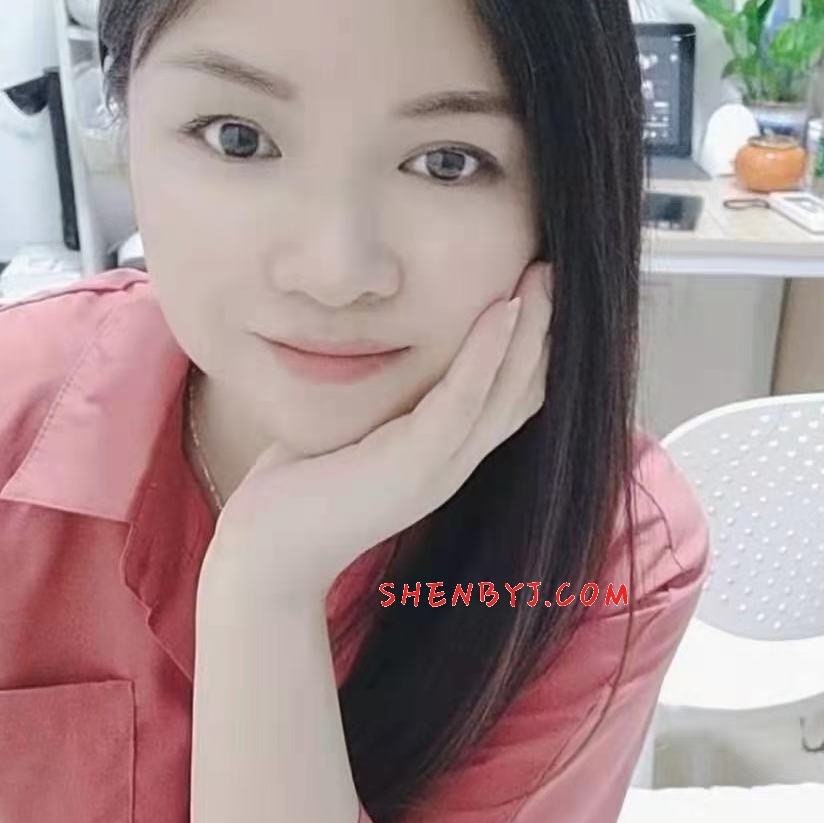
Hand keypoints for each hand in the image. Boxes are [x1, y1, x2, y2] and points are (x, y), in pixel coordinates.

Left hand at [203, 260, 551, 605]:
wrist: (267, 555)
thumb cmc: (295, 489)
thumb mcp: (349, 428)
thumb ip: (377, 396)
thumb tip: (367, 344)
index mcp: (445, 457)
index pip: (510, 398)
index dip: (533, 346)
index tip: (537, 288)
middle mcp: (455, 465)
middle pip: (525, 391)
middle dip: (546, 329)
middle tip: (556, 267)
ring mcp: (439, 469)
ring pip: (508, 391)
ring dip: (532, 330)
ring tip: (545, 274)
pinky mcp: (413, 465)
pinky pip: (463, 399)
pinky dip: (488, 351)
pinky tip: (504, 307)